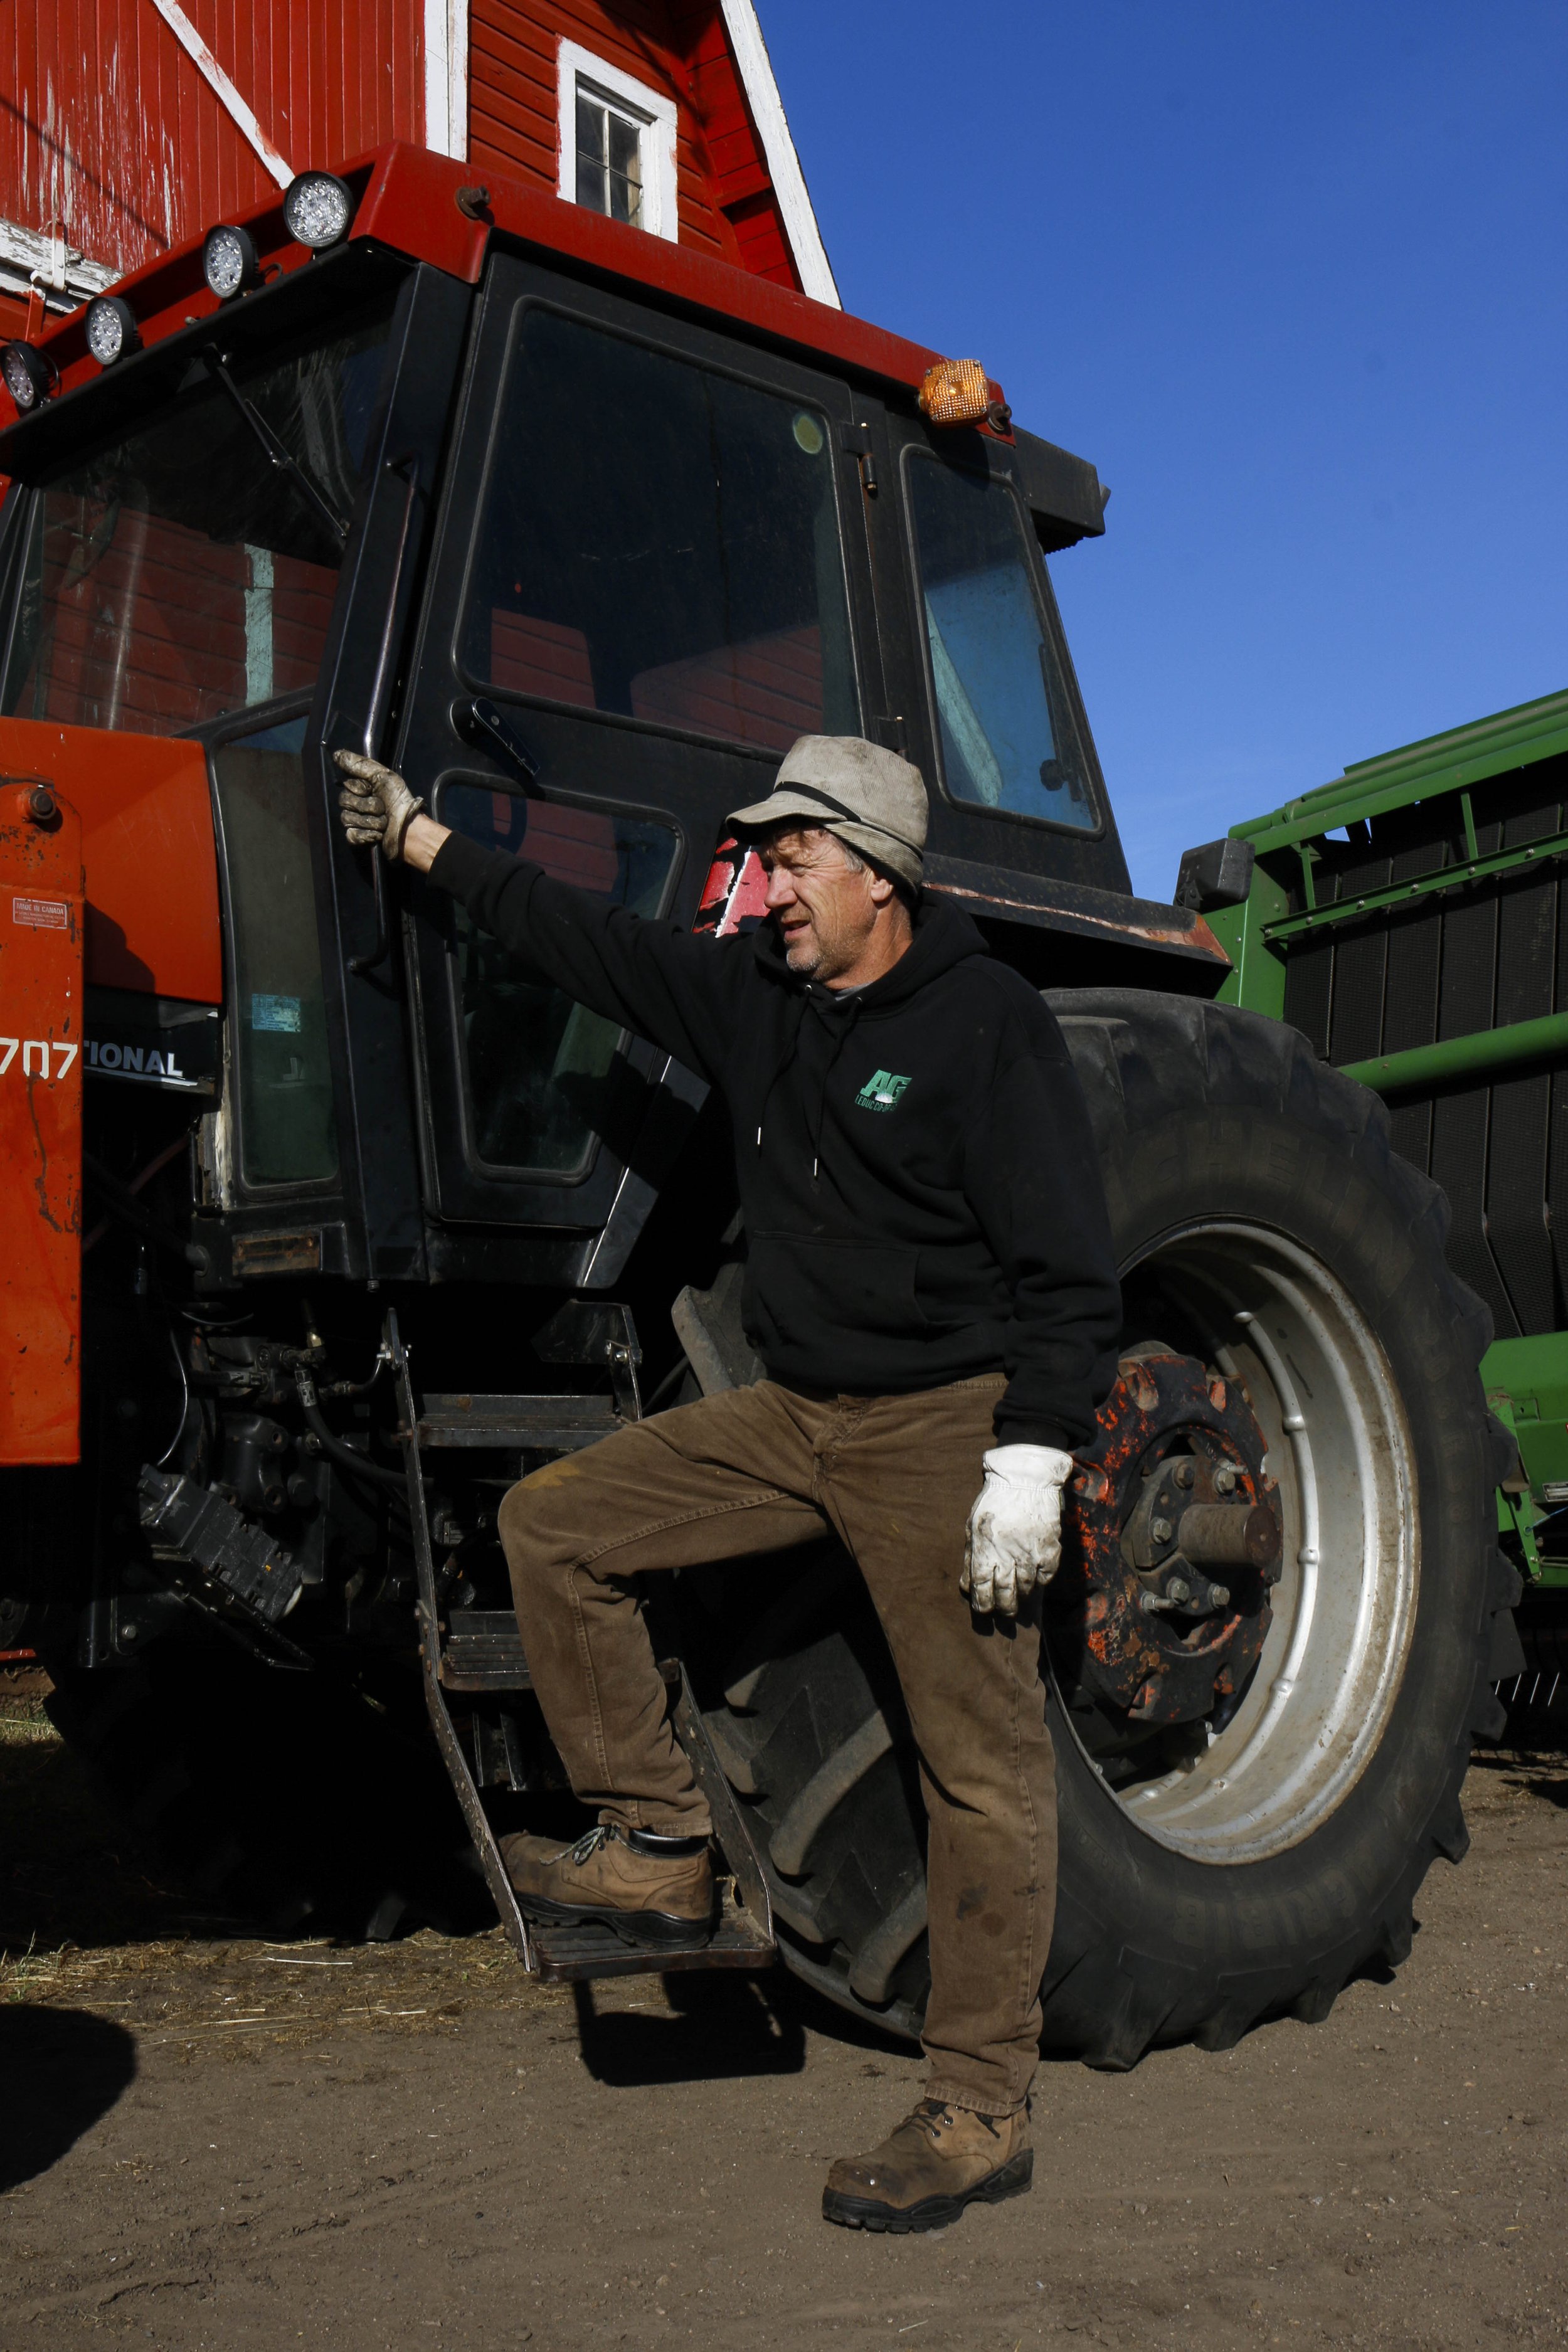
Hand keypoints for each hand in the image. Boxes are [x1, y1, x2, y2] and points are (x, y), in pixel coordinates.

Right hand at [334, 749, 424, 861]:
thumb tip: (336, 754)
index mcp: (359, 788)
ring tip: (384, 822)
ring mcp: (354, 821)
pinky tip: (378, 834)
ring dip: (371, 821)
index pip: (346, 785)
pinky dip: (367, 835)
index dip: (361, 788)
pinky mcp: (356, 837)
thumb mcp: (383, 776)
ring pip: (348, 818)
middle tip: (383, 809)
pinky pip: (352, 835)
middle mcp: (354, 803)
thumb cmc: (399, 800)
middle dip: (369, 806)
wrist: (410, 827)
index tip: (373, 790)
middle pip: (345, 802)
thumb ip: (359, 764)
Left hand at [961, 1444, 1074, 1616]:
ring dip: (1022, 1597)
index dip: (983, 1604)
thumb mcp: (973, 1527)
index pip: (982, 1588)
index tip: (984, 1610)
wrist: (1026, 1479)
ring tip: (1018, 1599)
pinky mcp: (1050, 1550)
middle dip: (1003, 1608)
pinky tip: (1035, 1581)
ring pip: (1027, 1589)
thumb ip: (969, 1558)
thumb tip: (967, 1587)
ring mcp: (1031, 1553)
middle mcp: (1008, 1555)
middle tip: (1004, 1612)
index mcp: (985, 1549)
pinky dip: (1040, 1583)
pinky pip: (1046, 1577)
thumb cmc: (994, 1503)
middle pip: (1005, 1594)